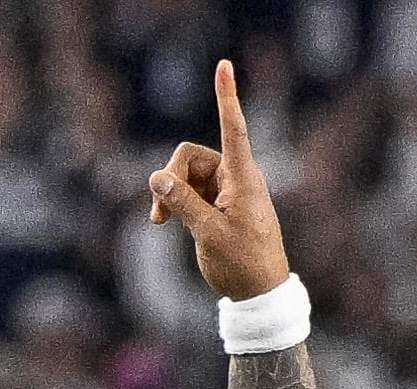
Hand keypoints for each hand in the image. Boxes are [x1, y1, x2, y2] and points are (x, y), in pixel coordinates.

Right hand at [148, 59, 289, 301]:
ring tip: (160, 223)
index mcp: (243, 178)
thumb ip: (182, 203)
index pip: (233, 129)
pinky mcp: (218, 204)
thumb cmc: (242, 265)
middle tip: (157, 215)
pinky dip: (177, 203)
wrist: (260, 294)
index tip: (224, 66)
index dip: (226, 97)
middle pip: (191, 156)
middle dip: (170, 178)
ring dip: (170, 193)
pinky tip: (167, 223)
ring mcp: (227, 190)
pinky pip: (190, 191)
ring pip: (187, 175)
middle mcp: (236, 177)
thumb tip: (156, 177)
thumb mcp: (208, 234)